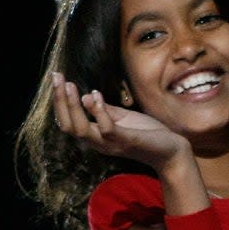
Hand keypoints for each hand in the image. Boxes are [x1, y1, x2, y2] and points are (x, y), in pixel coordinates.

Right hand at [51, 72, 186, 169]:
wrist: (172, 151)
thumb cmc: (148, 134)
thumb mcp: (123, 119)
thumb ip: (105, 110)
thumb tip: (85, 97)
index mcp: (97, 137)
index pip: (68, 122)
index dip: (59, 102)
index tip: (56, 79)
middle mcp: (99, 143)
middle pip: (68, 126)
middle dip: (60, 101)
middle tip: (56, 78)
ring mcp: (112, 144)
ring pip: (82, 129)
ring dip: (73, 106)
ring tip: (70, 85)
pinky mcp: (127, 141)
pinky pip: (107, 129)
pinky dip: (99, 112)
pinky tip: (96, 95)